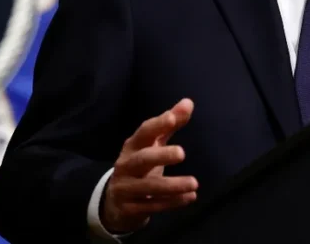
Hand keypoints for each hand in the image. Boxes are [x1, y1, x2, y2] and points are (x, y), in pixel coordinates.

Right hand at [100, 98, 197, 233]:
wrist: (115, 200)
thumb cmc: (140, 164)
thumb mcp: (152, 144)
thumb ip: (170, 124)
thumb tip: (188, 102)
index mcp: (133, 145)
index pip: (144, 132)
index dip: (157, 125)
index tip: (172, 118)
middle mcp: (126, 164)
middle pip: (142, 159)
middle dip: (161, 155)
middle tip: (182, 153)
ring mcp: (126, 187)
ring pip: (148, 187)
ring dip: (172, 185)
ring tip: (194, 183)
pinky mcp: (130, 208)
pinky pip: (152, 206)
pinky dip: (172, 203)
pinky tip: (190, 197)